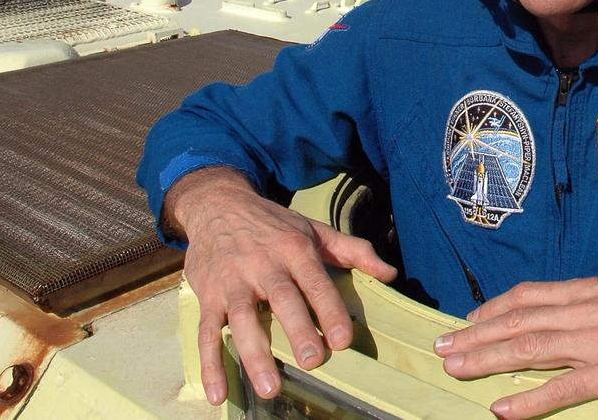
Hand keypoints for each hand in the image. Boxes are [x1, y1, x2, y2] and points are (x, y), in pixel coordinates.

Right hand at [167, 167, 397, 405]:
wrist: (218, 206)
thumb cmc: (274, 224)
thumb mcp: (315, 229)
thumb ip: (354, 251)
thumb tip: (391, 274)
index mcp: (295, 249)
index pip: (316, 281)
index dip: (330, 310)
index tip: (343, 340)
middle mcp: (264, 265)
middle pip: (282, 299)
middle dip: (298, 330)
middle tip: (314, 362)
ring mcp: (233, 281)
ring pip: (243, 318)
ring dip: (255, 354)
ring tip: (270, 388)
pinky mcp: (208, 296)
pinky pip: (206, 331)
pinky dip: (210, 363)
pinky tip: (218, 393)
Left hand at [432, 277, 597, 418]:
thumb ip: (595, 307)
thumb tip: (568, 319)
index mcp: (589, 292)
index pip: (527, 296)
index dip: (492, 308)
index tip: (467, 319)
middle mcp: (586, 311)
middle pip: (518, 322)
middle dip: (475, 334)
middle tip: (441, 346)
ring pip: (530, 348)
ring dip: (487, 359)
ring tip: (454, 368)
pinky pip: (563, 388)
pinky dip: (529, 398)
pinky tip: (502, 407)